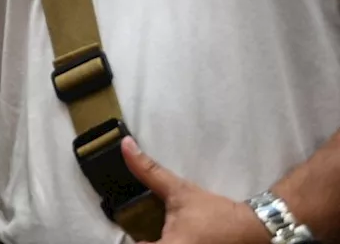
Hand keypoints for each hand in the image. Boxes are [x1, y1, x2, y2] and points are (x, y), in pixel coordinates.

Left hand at [121, 138, 269, 242]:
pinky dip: (168, 242)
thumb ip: (149, 171)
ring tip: (151, 231)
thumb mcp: (179, 190)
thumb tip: (126, 145)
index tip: (129, 226)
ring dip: (156, 240)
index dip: (130, 238)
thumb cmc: (214, 212)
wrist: (252, 229)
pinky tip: (168, 236)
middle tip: (140, 229)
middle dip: (142, 240)